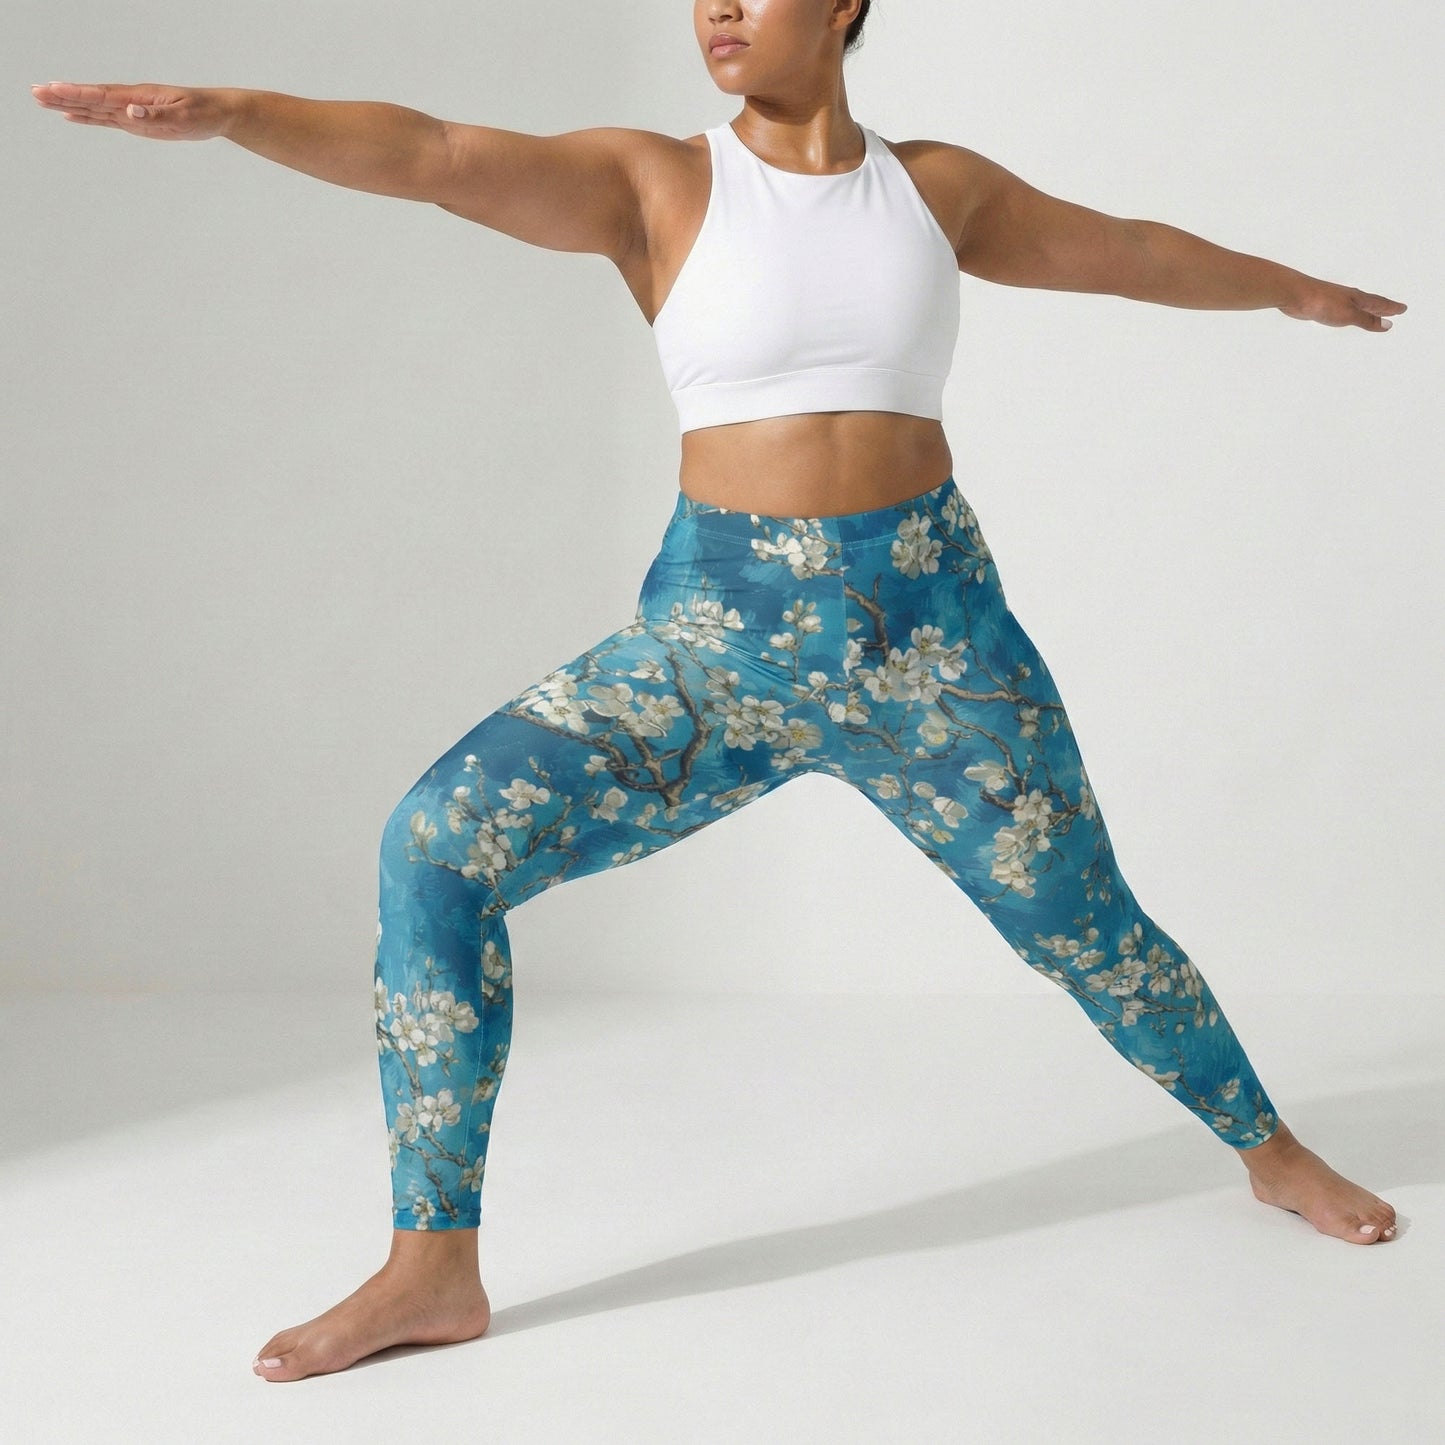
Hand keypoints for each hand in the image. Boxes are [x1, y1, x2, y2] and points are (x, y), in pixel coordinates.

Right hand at [30, 81, 232, 141]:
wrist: (216, 113)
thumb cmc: (202, 113)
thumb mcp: (183, 117)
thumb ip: (156, 116)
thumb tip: (130, 112)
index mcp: (139, 97)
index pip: (102, 95)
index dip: (77, 93)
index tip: (53, 89)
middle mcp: (130, 102)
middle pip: (91, 99)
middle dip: (63, 96)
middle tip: (34, 92)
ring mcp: (132, 112)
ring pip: (94, 108)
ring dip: (69, 105)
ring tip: (42, 100)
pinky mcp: (137, 123)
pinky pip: (107, 120)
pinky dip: (88, 118)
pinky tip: (71, 117)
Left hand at [1279, 279, 1406, 331]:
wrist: (1297, 295)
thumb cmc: (1324, 303)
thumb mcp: (1349, 315)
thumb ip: (1367, 320)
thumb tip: (1388, 324)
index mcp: (1358, 299)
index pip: (1379, 304)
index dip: (1391, 308)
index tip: (1403, 309)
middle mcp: (1350, 298)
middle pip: (1371, 303)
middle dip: (1383, 308)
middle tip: (1394, 311)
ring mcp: (1336, 301)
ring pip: (1357, 306)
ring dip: (1367, 311)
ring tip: (1374, 314)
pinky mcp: (1324, 306)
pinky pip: (1343, 311)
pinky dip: (1351, 314)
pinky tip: (1346, 315)